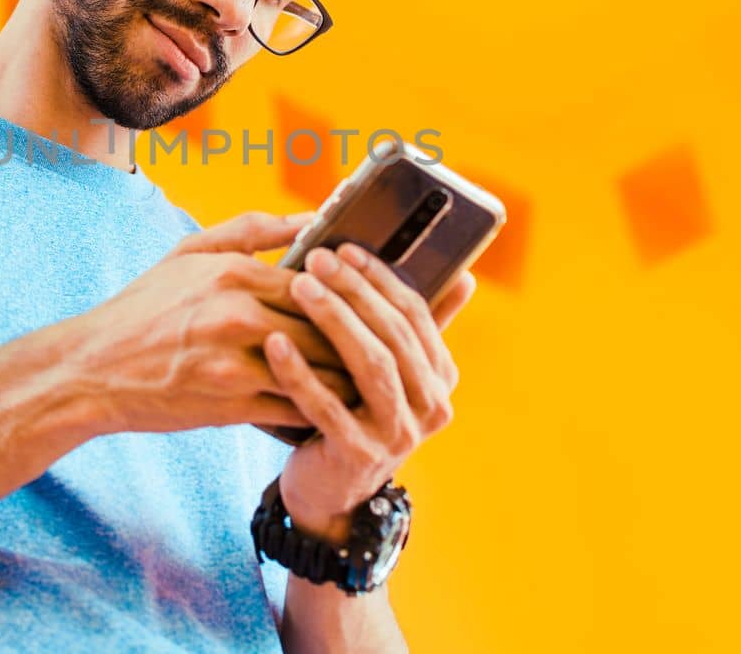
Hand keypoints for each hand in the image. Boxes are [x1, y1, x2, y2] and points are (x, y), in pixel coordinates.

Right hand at [66, 212, 359, 435]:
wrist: (92, 371)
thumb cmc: (143, 308)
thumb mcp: (190, 253)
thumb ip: (253, 230)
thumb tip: (311, 217)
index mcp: (232, 273)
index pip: (318, 282)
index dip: (350, 294)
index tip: (371, 301)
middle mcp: (237, 316)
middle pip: (327, 328)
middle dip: (359, 339)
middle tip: (387, 345)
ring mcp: (235, 365)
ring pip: (319, 372)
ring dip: (348, 378)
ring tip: (372, 379)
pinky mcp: (231, 407)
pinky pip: (295, 409)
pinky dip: (319, 409)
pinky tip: (334, 409)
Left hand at [263, 243, 476, 542]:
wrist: (330, 492)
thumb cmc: (354, 415)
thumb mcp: (391, 374)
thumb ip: (416, 328)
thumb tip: (466, 277)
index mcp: (440, 378)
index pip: (416, 314)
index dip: (380, 278)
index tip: (344, 248)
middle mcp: (430, 407)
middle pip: (393, 335)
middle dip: (353, 292)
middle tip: (316, 259)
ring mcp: (399, 434)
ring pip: (370, 366)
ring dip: (333, 321)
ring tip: (299, 287)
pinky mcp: (360, 456)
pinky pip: (327, 406)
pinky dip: (300, 373)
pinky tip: (274, 342)